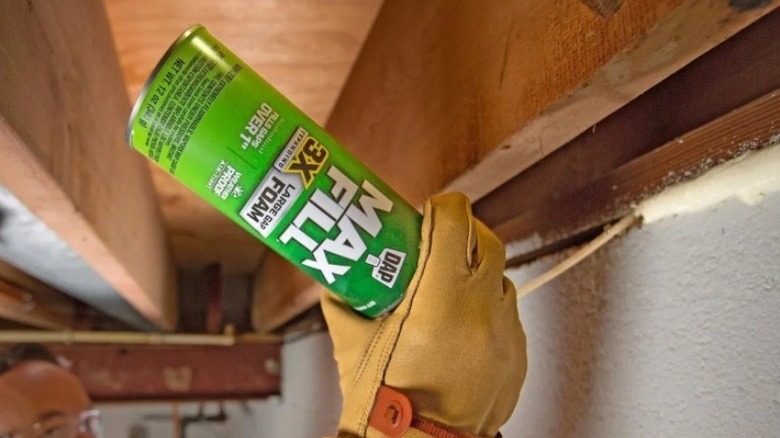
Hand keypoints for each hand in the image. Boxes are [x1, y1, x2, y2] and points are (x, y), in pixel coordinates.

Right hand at [322, 193, 526, 436]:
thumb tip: (336, 282)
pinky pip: (508, 316)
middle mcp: (480, 314)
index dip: (444, 208)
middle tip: (441, 238)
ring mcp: (505, 336)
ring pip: (501, 281)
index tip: (432, 208)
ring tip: (448, 288)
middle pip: (488, 243)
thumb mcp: (353, 350)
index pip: (454, 227)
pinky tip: (462, 325)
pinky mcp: (517, 357)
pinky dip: (488, 310)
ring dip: (478, 274)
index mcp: (438, 304)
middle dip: (465, 233)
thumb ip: (343, 308)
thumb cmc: (387, 410)